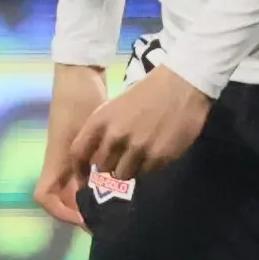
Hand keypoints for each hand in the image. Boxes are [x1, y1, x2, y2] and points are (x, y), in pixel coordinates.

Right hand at [32, 63, 108, 228]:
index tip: (84, 219)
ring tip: (116, 206)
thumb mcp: (87, 132)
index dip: (60, 212)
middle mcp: (61, 164)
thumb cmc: (79, 102)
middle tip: (109, 220)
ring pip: (76, 189)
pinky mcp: (83, 150)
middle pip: (63, 199)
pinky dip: (99, 184)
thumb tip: (106, 188)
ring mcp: (70, 158)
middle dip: (81, 212)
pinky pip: (86, 176)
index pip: (45, 197)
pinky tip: (119, 184)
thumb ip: (94, 158)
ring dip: (91, 200)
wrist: (79, 77)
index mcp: (56, 161)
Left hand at [73, 63, 211, 182]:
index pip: (78, 152)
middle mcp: (115, 137)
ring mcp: (137, 148)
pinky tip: (155, 151)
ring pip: (123, 174)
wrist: (181, 85)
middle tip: (121, 158)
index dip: (79, 167)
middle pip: (102, 166)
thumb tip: (97, 156)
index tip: (85, 173)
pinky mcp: (158, 157)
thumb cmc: (146, 93)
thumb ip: (103, 131)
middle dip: (110, 164)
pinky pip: (146, 172)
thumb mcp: (115, 107)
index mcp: (100, 121)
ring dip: (129, 168)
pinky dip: (148, 166)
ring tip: (139, 156)